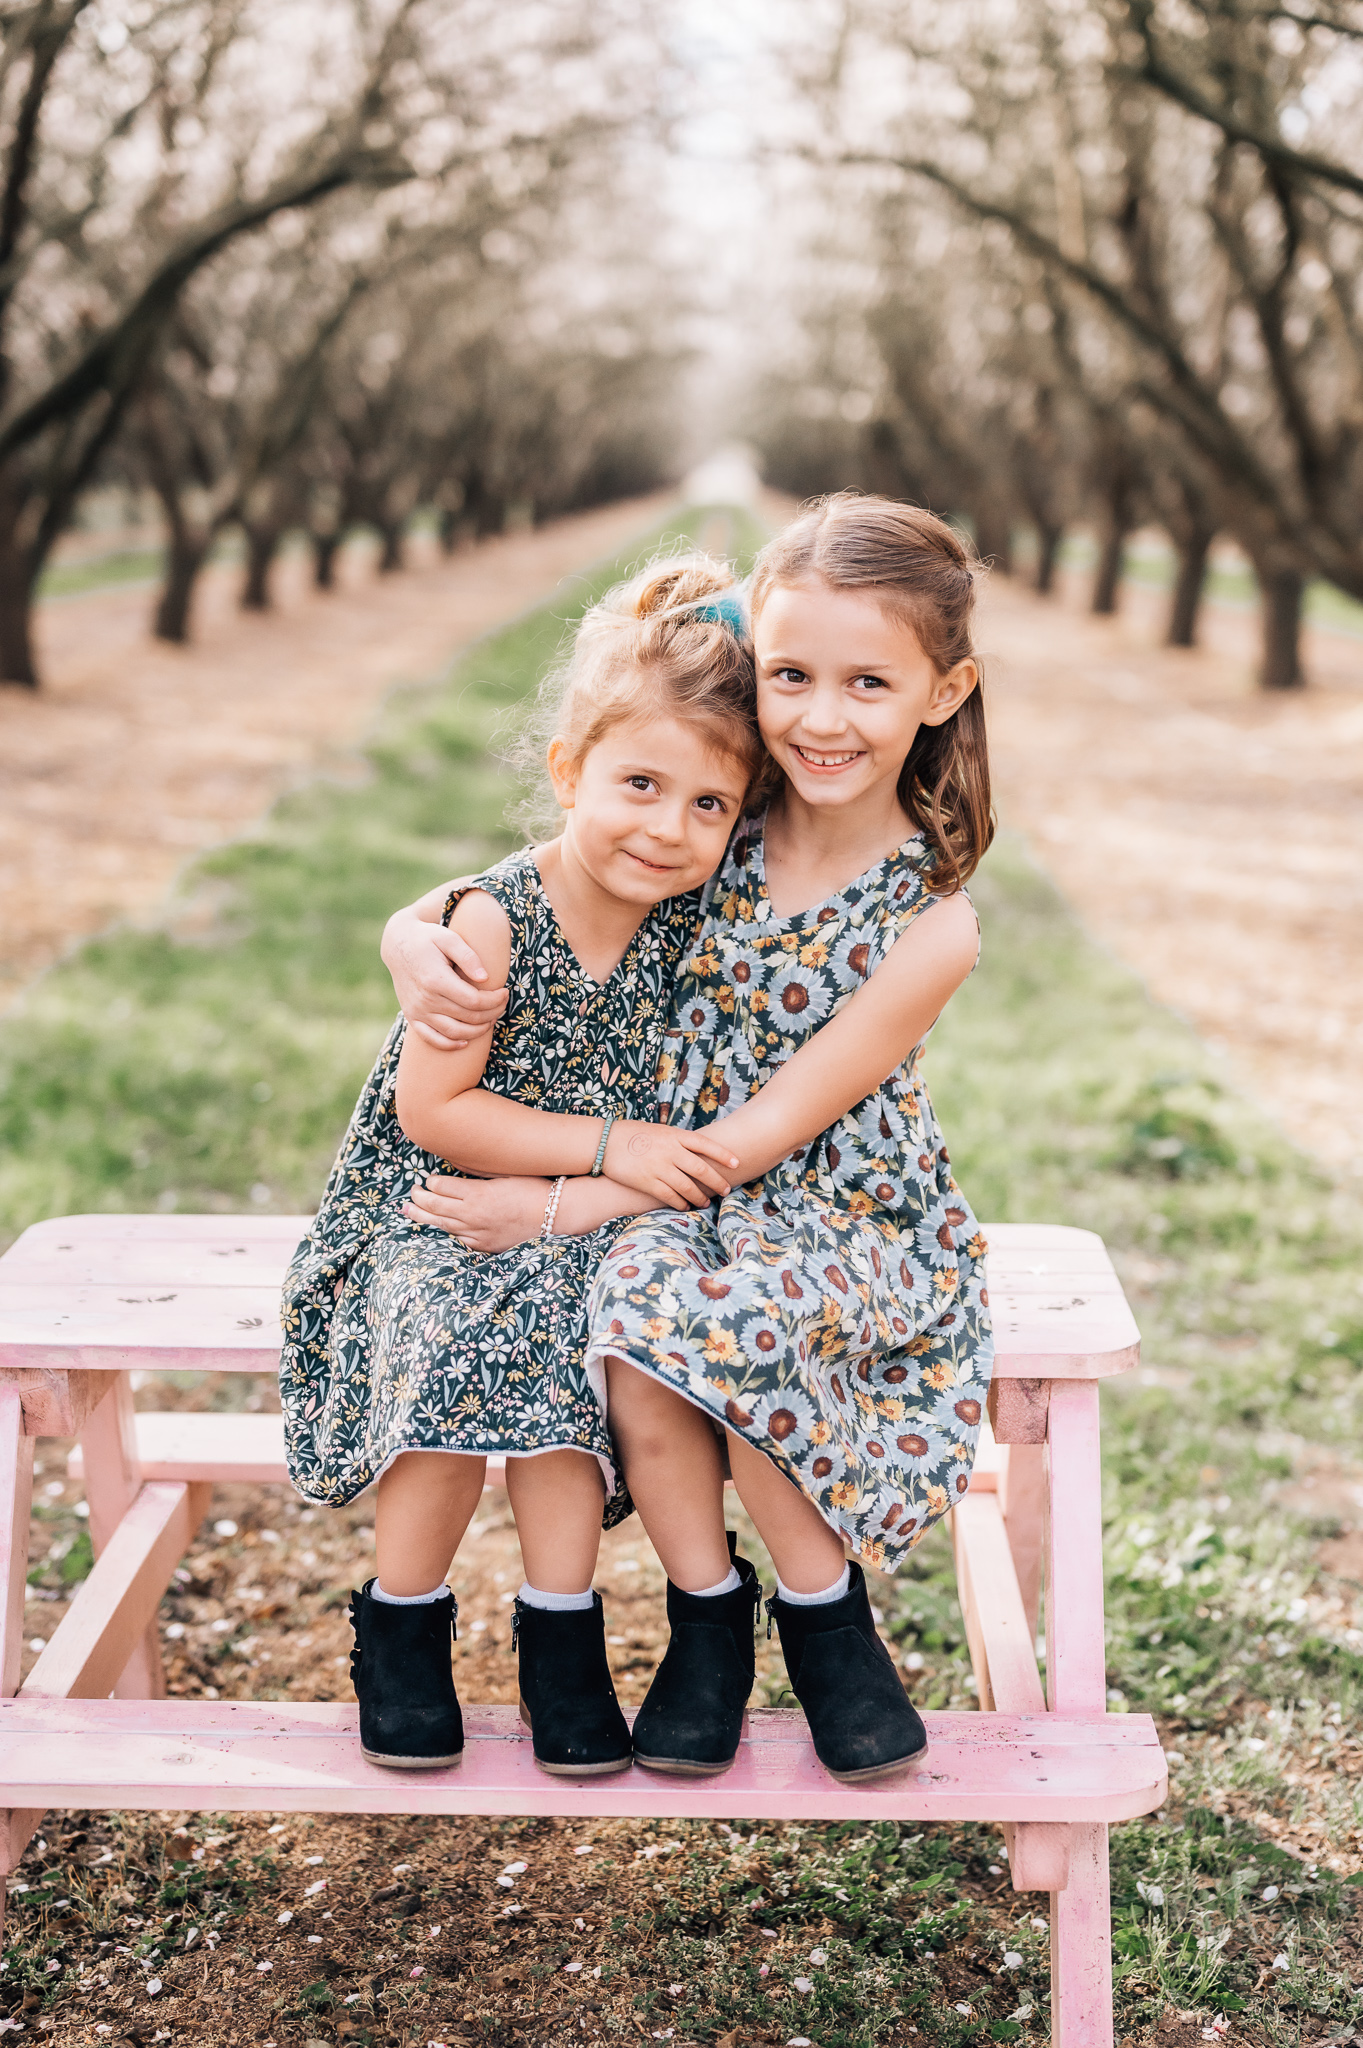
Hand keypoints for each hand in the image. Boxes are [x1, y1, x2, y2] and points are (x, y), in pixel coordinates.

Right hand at [382, 907, 508, 1050]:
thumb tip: (484, 978)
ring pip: (453, 1032)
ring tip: (490, 1020)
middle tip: (502, 1005)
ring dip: (477, 1031)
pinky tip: (465, 1042)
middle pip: (468, 1017)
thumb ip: (468, 956)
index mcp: (436, 979)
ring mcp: (417, 1011)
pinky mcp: (412, 1016)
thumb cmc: (427, 939)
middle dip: (491, 1013)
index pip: (474, 1000)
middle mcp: (425, 999)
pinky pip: (431, 1039)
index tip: (504, 993)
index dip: (494, 1001)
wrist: (398, 945)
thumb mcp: (448, 938)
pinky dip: (450, 1045)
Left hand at [403, 1172, 549, 1252]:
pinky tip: (437, 1229)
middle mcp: (472, 1213)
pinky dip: (445, 1233)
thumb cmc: (533, 1189)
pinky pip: (459, 1240)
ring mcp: (477, 1232)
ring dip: (422, 1217)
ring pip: (441, 1225)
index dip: (431, 1182)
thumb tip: (457, 1165)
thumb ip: (479, 1171)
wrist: (554, 1216)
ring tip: (408, 1211)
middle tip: (411, 1193)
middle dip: (419, 1198)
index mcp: (477, 1192)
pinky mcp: (485, 1245)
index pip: (441, 1186)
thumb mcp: (505, 1173)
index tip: (429, 1179)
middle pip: (435, 1206)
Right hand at [602, 1120, 740, 1208]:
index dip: (723, 1154)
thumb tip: (696, 1152)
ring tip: (705, 1203)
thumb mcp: (659, 1130)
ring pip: (687, 1186)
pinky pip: (670, 1196)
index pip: (705, 1144)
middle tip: (726, 1190)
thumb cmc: (633, 1135)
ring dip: (699, 1197)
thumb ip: (677, 1140)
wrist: (605, 1141)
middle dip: (716, 1181)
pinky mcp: (647, 1182)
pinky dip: (680, 1203)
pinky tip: (685, 1206)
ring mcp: (659, 1167)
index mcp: (674, 1135)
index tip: (737, 1163)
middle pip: (700, 1169)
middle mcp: (670, 1150)